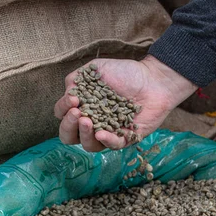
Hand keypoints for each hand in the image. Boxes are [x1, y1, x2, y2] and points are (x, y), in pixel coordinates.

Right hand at [54, 55, 196, 151]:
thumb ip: (76, 79)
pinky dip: (106, 140)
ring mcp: (108, 133)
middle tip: (77, 113)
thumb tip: (67, 95)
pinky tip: (101, 133)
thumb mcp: (95, 69)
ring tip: (87, 120)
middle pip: (69, 136)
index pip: (63, 116)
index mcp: (83, 108)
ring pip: (89, 145)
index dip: (63, 110)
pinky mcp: (125, 139)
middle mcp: (92, 123)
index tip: (73, 99)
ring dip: (84, 134)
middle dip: (68, 126)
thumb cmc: (124, 73)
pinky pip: (113, 146)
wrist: (152, 78)